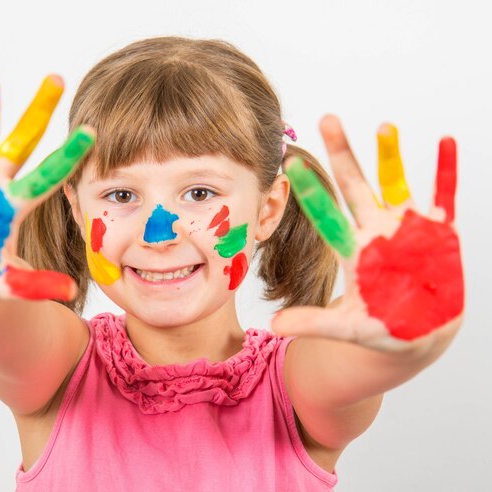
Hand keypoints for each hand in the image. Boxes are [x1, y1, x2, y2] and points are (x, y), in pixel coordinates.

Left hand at [271, 115, 463, 350]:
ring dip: (390, 156)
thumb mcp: (348, 327)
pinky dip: (446, 171)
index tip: (291, 163)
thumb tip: (273, 327)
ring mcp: (408, 227)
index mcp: (352, 249)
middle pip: (355, 186)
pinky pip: (444, 196)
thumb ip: (314, 322)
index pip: (327, 214)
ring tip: (383, 126)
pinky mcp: (440, 232)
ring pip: (396, 183)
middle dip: (343, 154)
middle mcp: (376, 230)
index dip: (312, 191)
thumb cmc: (381, 328)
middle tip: (327, 120)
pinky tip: (446, 142)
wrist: (420, 332)